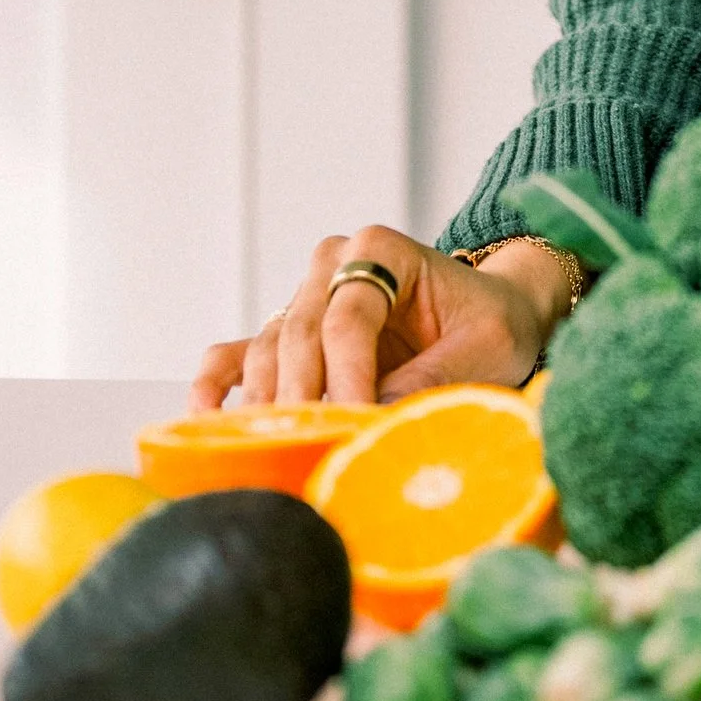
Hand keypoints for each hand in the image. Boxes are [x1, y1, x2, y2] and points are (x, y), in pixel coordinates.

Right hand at [192, 230, 573, 410]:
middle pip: (299, 336)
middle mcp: (331, 265)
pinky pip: (235, 355)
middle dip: (303, 398)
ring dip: (267, 405)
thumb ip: (432, 379)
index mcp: (379, 247)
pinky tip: (207, 422)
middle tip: (310, 448)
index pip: (348, 319)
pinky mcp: (289, 335)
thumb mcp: (484, 347)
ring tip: (274, 453)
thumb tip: (372, 423)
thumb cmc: (492, 322)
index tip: (353, 422)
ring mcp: (303, 298)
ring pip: (266, 351)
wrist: (493, 312)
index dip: (346, 376)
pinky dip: (216, 386)